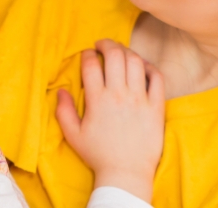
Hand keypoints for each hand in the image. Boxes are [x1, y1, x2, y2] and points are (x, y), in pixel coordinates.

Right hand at [56, 39, 164, 201]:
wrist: (126, 173)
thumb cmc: (98, 154)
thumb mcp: (73, 135)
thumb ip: (63, 111)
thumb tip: (61, 90)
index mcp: (97, 100)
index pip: (91, 65)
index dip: (87, 54)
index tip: (87, 54)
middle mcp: (119, 95)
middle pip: (114, 56)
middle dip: (107, 44)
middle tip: (103, 45)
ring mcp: (140, 100)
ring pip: (135, 62)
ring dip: (127, 51)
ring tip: (121, 52)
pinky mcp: (156, 107)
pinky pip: (157, 78)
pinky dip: (150, 67)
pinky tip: (143, 66)